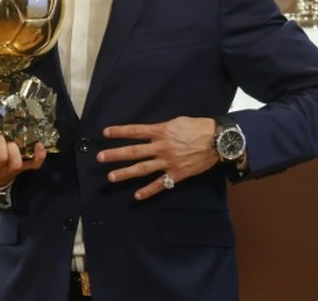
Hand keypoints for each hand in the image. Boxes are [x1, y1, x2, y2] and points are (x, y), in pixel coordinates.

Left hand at [96, 116, 218, 199]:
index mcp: (161, 131)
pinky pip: (160, 184)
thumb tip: (150, 132)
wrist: (217, 140)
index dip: (119, 132)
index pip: (135, 131)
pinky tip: (137, 196)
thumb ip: (161, 128)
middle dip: (115, 154)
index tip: (105, 133)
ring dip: (125, 173)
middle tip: (100, 157)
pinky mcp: (177, 174)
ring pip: (142, 169)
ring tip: (111, 177)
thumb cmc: (198, 127)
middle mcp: (161, 147)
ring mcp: (168, 162)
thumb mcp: (177, 122)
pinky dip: (148, 191)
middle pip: (134, 151)